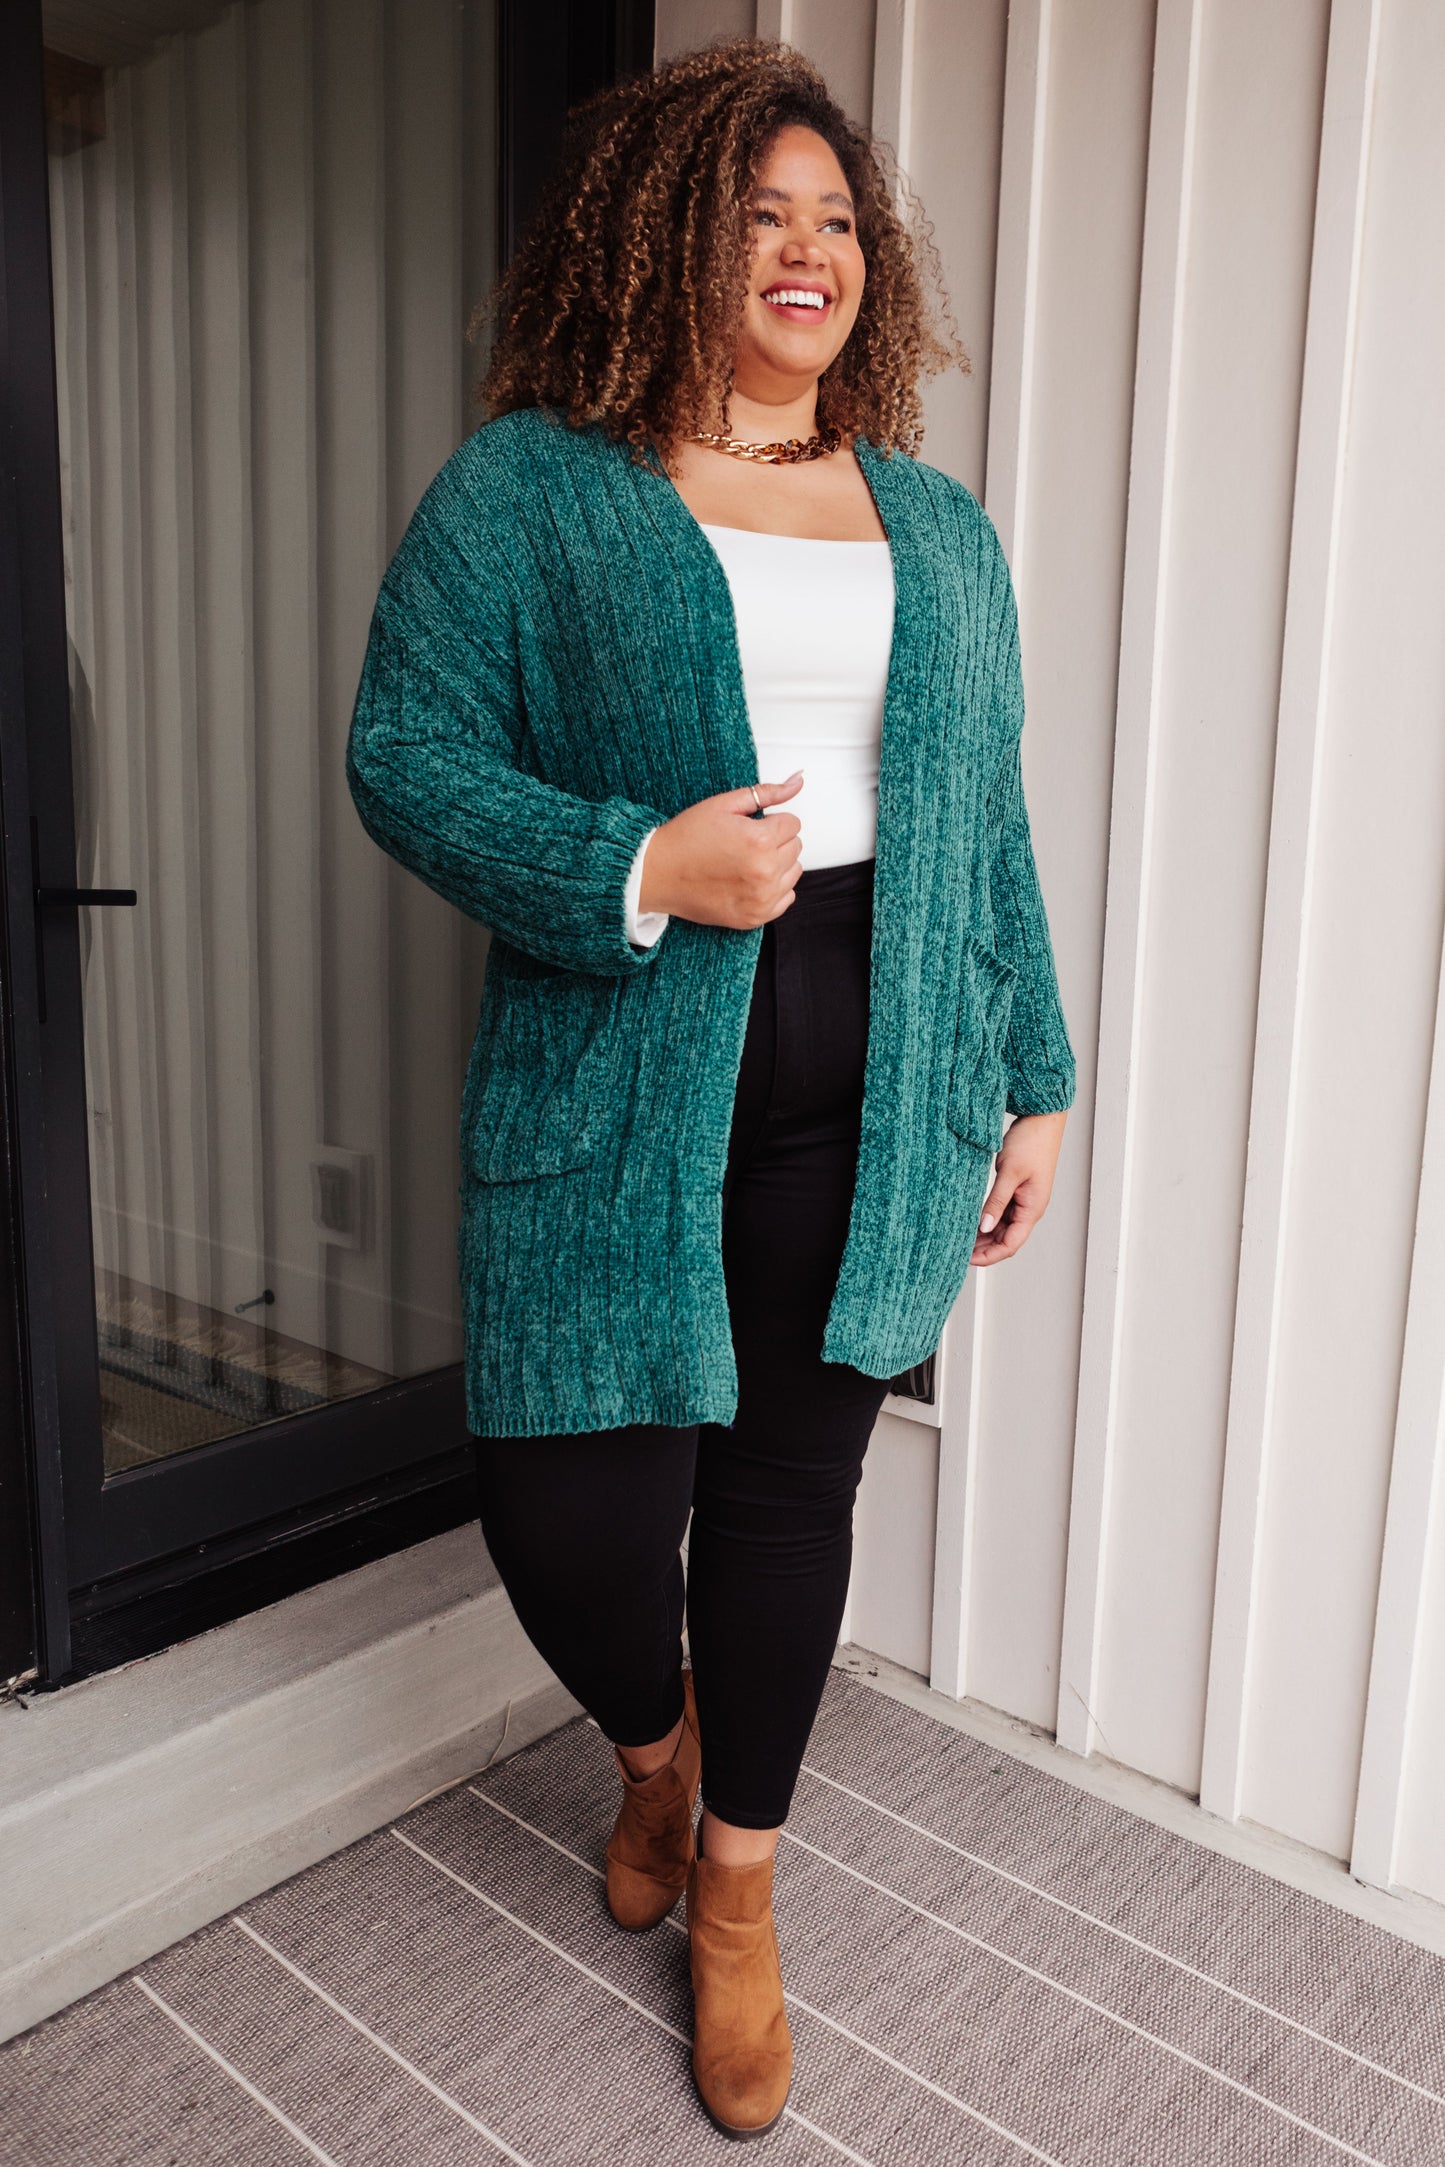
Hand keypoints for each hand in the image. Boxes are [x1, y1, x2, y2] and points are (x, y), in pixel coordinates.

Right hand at [639, 773, 803, 928]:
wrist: (657, 873)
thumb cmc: (686, 838)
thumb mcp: (724, 805)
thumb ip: (766, 793)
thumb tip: (797, 781)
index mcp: (759, 840)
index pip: (793, 823)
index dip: (770, 821)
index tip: (750, 826)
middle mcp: (765, 872)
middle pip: (795, 847)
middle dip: (775, 840)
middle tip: (744, 843)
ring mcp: (761, 898)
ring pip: (793, 871)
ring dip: (777, 864)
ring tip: (745, 861)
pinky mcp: (755, 917)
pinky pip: (786, 897)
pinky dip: (773, 888)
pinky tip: (749, 880)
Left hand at [971, 1109, 1067, 1266]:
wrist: (1042, 1120)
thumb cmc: (1030, 1142)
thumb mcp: (1009, 1173)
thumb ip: (996, 1201)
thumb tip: (983, 1227)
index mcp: (1032, 1209)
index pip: (1010, 1244)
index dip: (989, 1256)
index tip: (966, 1259)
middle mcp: (1030, 1209)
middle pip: (1006, 1240)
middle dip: (984, 1250)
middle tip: (957, 1252)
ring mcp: (1024, 1201)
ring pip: (1003, 1229)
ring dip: (984, 1237)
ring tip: (961, 1241)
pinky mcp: (1018, 1191)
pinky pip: (1002, 1214)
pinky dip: (988, 1220)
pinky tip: (972, 1222)